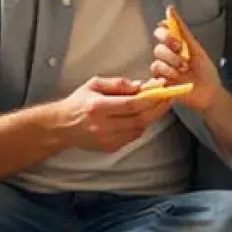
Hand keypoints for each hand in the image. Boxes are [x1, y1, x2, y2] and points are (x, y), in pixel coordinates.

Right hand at [55, 76, 174, 151]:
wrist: (62, 126)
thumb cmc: (78, 102)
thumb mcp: (94, 84)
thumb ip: (118, 84)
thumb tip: (140, 86)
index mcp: (98, 106)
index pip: (131, 104)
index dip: (151, 98)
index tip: (163, 90)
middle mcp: (103, 125)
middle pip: (140, 119)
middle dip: (158, 108)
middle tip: (169, 98)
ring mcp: (107, 139)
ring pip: (139, 129)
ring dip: (151, 117)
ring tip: (156, 105)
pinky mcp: (110, 147)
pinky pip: (133, 136)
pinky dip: (141, 126)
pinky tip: (140, 116)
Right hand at [150, 6, 220, 110]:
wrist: (208, 92)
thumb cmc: (205, 71)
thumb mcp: (195, 47)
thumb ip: (182, 30)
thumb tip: (169, 9)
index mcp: (176, 45)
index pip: (163, 31)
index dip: (163, 27)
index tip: (166, 25)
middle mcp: (168, 54)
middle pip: (159, 41)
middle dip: (169, 41)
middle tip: (180, 48)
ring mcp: (163, 67)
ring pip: (157, 55)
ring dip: (172, 60)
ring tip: (185, 68)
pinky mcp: (159, 80)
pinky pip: (156, 69)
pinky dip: (167, 71)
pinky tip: (177, 76)